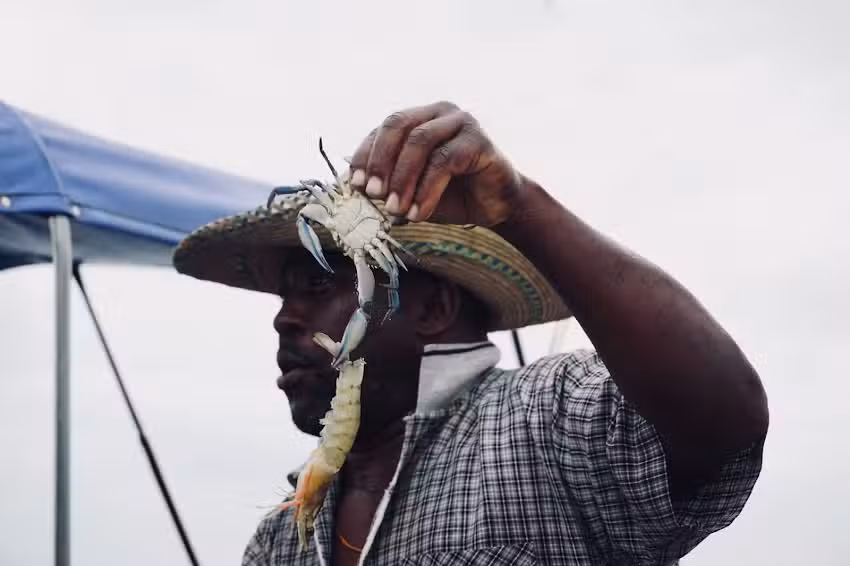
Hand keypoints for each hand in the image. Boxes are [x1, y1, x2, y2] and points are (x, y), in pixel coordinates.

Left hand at [347, 101, 523, 226]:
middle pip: (398, 125)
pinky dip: (426, 190)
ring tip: (395, 210)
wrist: (493, 208)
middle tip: (373, 194)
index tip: (356, 184)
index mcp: (420, 118)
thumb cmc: (450, 196)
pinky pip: (444, 161)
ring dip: (402, 179)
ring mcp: (461, 122)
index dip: (367, 155)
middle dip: (381, 161)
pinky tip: (418, 213)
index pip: (384, 128)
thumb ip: (387, 182)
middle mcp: (439, 113)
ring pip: (419, 142)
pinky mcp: (479, 140)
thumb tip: (356, 186)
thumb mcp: (411, 189)